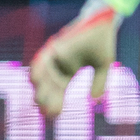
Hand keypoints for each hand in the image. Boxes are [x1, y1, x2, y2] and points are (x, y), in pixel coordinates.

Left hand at [30, 0, 118, 117]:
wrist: (103, 23)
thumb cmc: (102, 43)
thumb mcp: (104, 66)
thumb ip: (99, 83)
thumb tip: (94, 101)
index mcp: (69, 70)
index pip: (60, 90)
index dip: (57, 103)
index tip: (56, 116)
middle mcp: (58, 64)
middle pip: (48, 85)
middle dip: (47, 100)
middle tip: (48, 114)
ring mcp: (55, 55)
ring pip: (42, 74)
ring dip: (40, 88)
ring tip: (40, 102)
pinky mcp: (54, 46)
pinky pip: (43, 59)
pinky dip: (39, 69)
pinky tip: (36, 80)